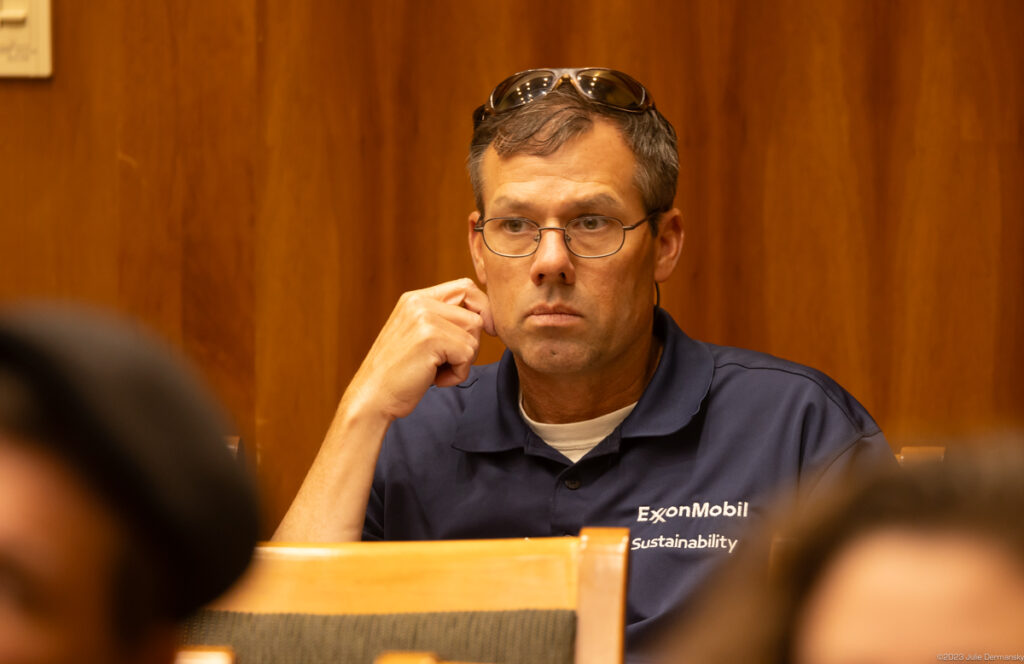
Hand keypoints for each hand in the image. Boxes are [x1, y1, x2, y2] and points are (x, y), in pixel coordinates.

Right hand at [342, 278, 495, 420]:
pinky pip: (467, 354)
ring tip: (436, 370)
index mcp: (416, 298)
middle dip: (471, 342)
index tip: (486, 331)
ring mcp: (425, 318)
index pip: (465, 287)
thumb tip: (485, 318)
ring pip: (474, 335)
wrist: (372, 397)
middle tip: (449, 361)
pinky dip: (458, 374)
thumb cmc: (399, 373)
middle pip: (475, 313)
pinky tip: (435, 379)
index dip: (483, 309)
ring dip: (463, 360)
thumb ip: (443, 320)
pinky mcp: (431, 338)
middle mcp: (419, 302)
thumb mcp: (418, 335)